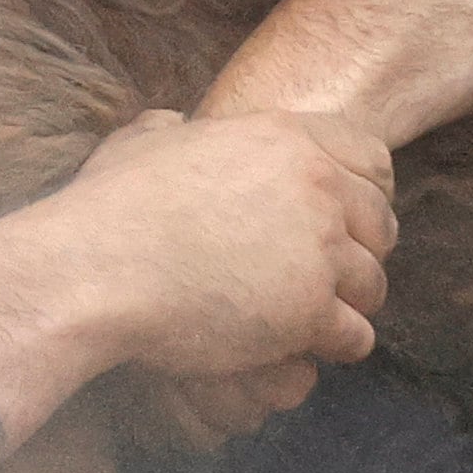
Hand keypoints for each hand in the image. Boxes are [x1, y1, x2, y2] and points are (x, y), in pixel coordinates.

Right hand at [1, 112, 396, 413]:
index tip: (348, 221)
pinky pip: (355, 336)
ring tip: (319, 322)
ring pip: (373, 285)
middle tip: (332, 279)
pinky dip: (335, 347)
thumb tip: (170, 122)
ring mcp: (319, 249)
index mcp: (285, 138)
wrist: (92, 272)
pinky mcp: (310, 310)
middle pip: (380, 224)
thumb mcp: (140, 145)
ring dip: (350, 306)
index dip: (366, 193)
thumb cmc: (105, 211)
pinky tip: (305, 350)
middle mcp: (317, 186)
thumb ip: (170, 129)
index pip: (372, 157)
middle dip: (361, 254)